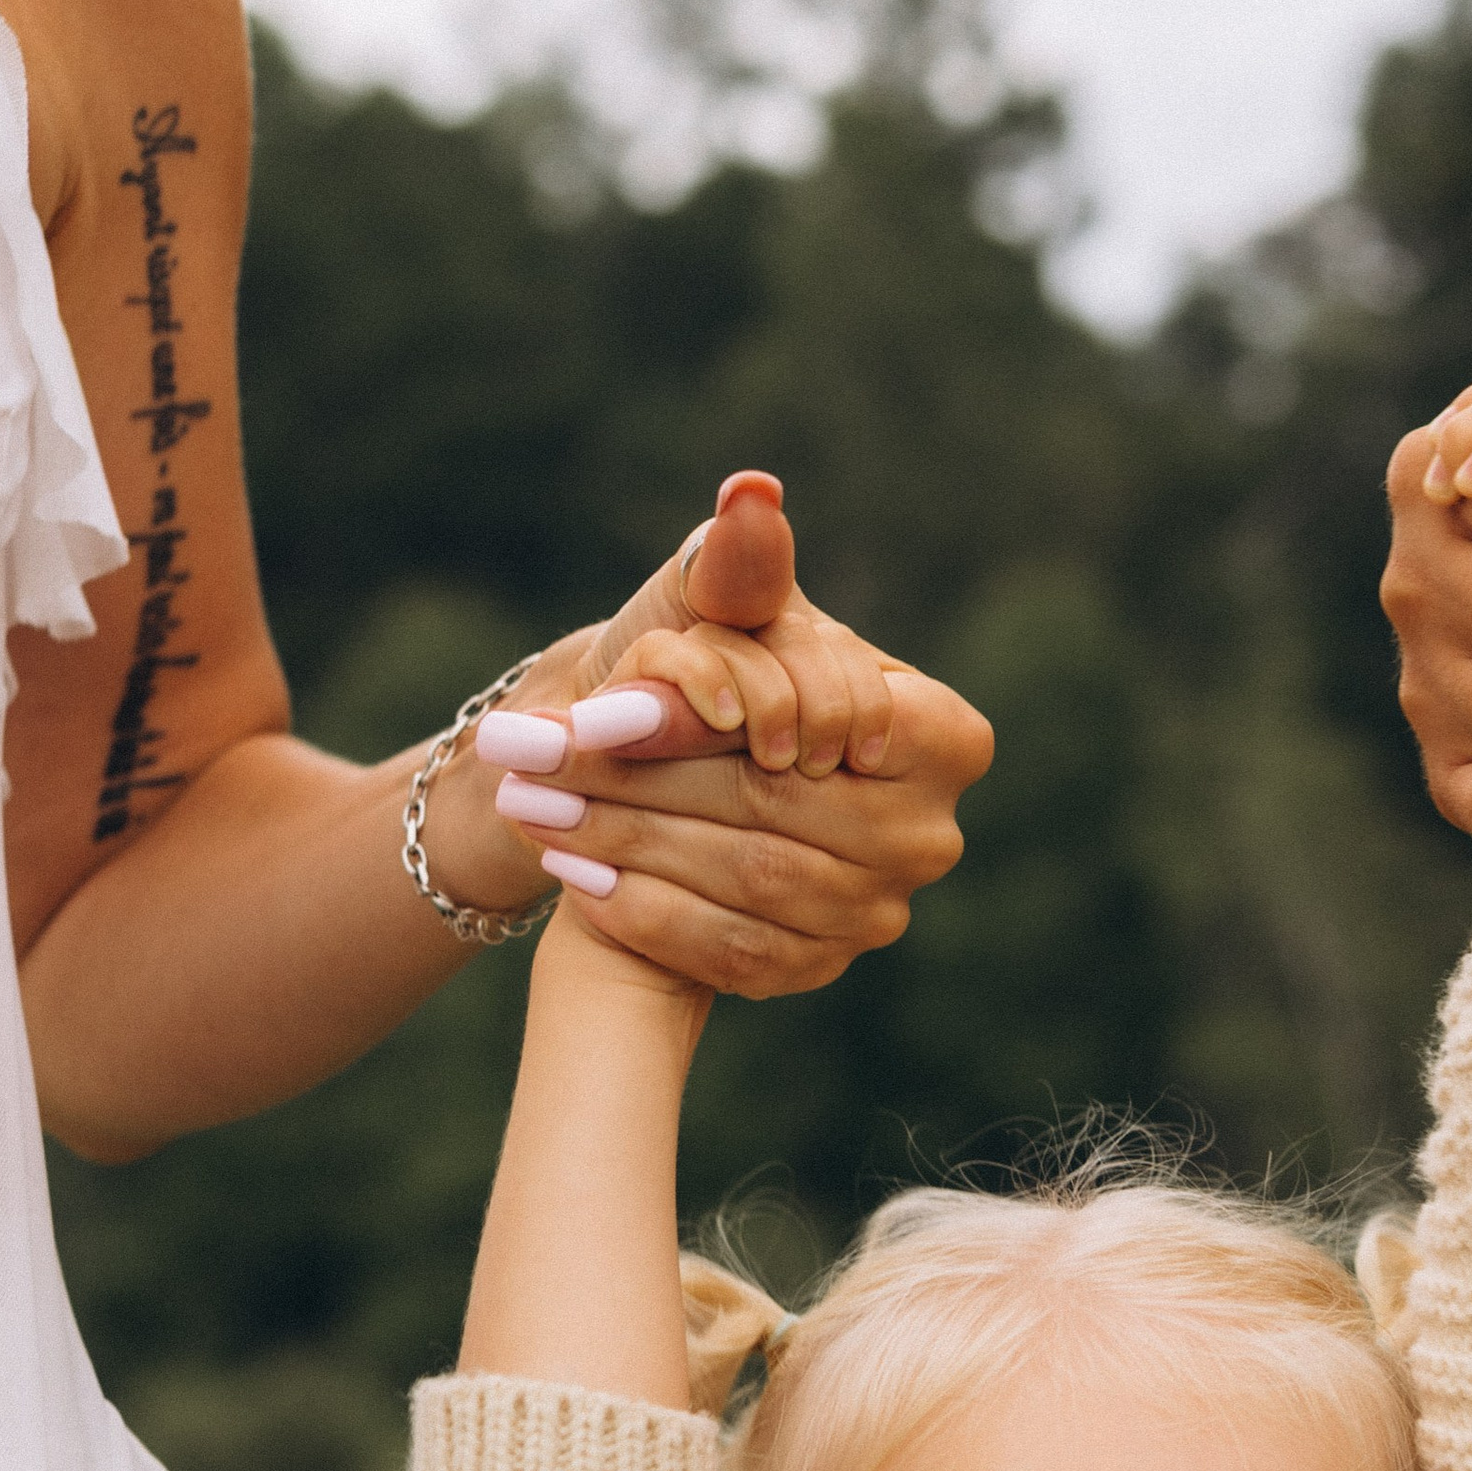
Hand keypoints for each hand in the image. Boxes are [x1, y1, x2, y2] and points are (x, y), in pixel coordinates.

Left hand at [434, 476, 991, 997]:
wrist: (668, 788)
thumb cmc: (702, 678)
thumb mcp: (711, 612)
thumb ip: (736, 572)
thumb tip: (748, 502)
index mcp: (941, 734)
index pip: (838, 722)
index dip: (735, 711)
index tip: (623, 703)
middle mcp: (928, 832)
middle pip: (780, 803)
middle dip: (646, 777)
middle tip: (530, 755)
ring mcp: (880, 912)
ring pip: (750, 878)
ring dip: (627, 843)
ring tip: (531, 803)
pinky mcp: (818, 968)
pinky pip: (734, 952)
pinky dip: (646, 913)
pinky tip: (571, 878)